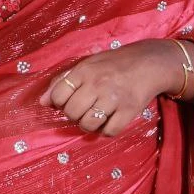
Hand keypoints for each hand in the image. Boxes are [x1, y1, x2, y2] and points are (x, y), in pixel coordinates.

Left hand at [39, 39, 193, 135]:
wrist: (150, 62)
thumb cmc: (115, 64)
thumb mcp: (88, 64)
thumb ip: (63, 80)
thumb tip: (42, 102)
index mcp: (85, 70)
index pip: (59, 95)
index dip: (60, 103)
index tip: (70, 101)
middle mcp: (98, 84)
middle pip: (71, 113)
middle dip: (74, 115)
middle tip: (84, 109)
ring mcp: (114, 98)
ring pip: (88, 124)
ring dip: (89, 125)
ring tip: (96, 116)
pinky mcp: (129, 110)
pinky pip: (109, 131)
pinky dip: (107, 130)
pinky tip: (110, 120)